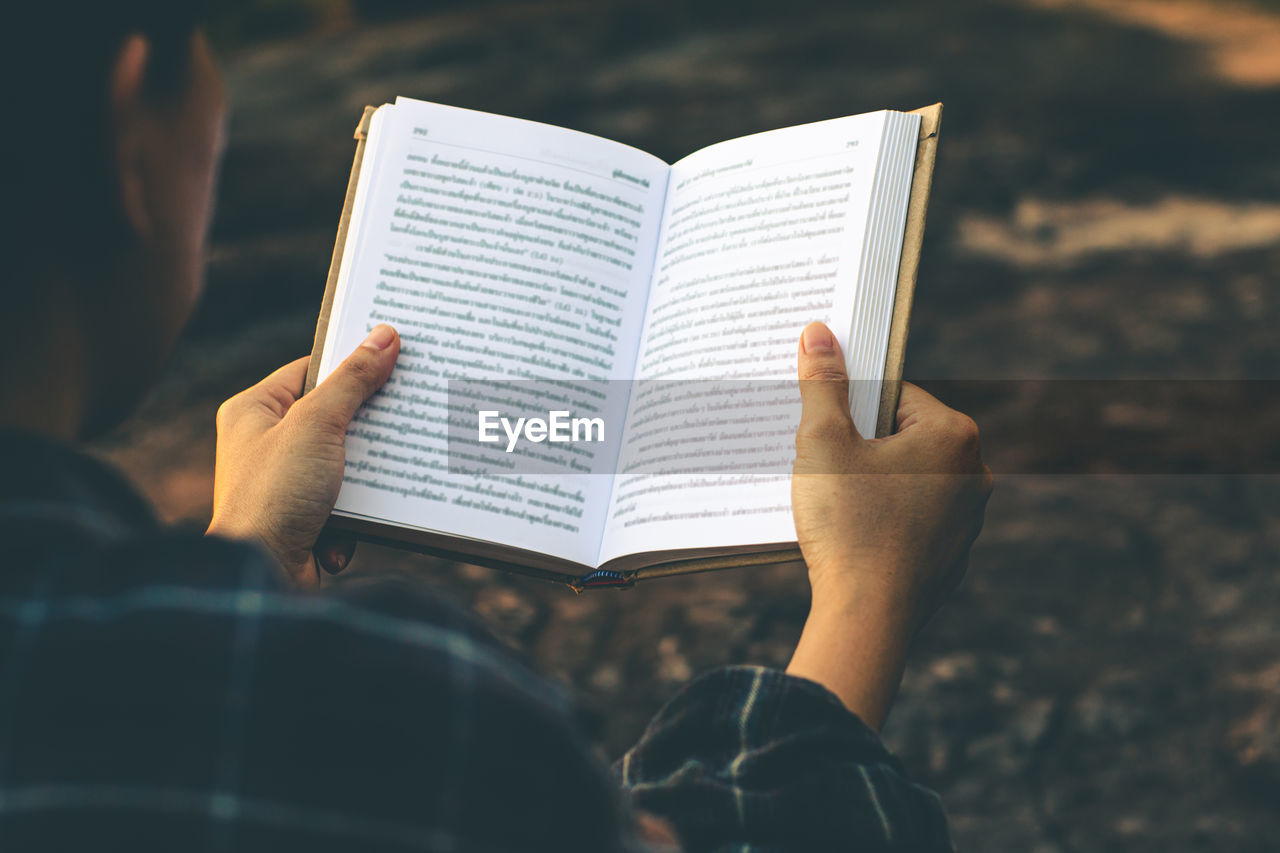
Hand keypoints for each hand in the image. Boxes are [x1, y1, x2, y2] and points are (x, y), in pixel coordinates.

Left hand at [207, 325, 399, 586]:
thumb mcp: (317, 425)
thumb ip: (353, 380)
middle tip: (406, 411)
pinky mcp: (304, 517)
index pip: (311, 370)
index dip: (352, 363)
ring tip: (382, 476)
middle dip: (367, 425)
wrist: (262, 577)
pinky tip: (352, 526)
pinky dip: (356, 513)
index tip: (395, 356)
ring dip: (365, 476)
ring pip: (346, 462)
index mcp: (253, 411)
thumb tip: (384, 335)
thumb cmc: (274, 496)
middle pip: (334, 416)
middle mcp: (265, 444)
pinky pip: (345, 501)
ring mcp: (284, 483)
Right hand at [786, 322, 991, 727]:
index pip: (895, 395)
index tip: (823, 429)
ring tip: (832, 505)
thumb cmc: (848, 525)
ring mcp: (967, 520)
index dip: (851, 409)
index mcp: (953, 434)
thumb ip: (823, 385)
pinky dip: (882, 523)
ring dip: (870, 484)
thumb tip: (819, 333)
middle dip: (860, 446)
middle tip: (821, 465)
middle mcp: (974, 473)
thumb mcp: (823, 443)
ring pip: (907, 482)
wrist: (867, 618)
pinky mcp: (951, 558)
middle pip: (902, 437)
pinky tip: (850, 539)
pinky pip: (910, 523)